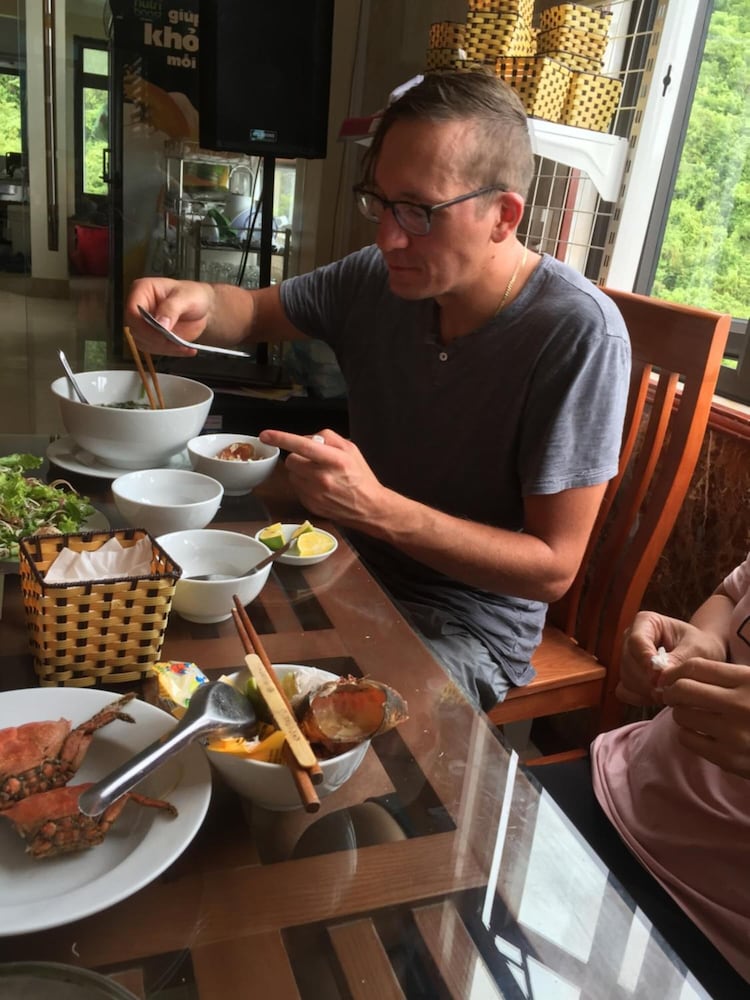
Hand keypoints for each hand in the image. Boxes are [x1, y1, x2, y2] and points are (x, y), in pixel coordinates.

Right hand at [124, 277, 211, 355]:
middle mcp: (139, 308)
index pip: (133, 311)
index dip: (145, 325)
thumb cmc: (193, 296)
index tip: (164, 332)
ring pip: (144, 342)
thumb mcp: (186, 298)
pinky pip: (154, 349)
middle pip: (136, 329)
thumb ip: (172, 309)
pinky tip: (185, 349)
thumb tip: (160, 324)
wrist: (201, 309)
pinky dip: (170, 351)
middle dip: (157, 339)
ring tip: (184, 346)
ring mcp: (143, 324)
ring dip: (164, 347)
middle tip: (177, 341)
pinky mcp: (150, 337)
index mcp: (142, 290)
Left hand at [258, 428, 391, 528]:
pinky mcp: (310, 505)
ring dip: (300, 471)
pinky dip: (304, 485)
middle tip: (312, 460)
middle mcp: (322, 477)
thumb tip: (307, 437)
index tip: (265, 434)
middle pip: (291, 460)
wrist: (369, 507)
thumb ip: (328, 437)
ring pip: (292, 475)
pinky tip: (319, 487)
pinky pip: (297, 488)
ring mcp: (314, 493)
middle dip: (298, 457)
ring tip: (318, 475)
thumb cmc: (360, 476)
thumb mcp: (351, 449)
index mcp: (334, 460)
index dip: (281, 438)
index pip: (303, 445)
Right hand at [616, 611, 725, 706]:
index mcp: (646, 622)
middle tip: (669, 691)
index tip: (658, 677)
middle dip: (647, 680)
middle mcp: (631, 638)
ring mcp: (627, 658)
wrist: (702, 656)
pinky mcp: (627, 676)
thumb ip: (679, 660)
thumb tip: (659, 677)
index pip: (636, 640)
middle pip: (628, 661)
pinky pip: (624, 691)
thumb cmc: (701, 646)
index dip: (645, 660)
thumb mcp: (697, 649)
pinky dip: (639, 698)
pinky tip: (657, 698)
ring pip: (626, 677)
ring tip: (669, 694)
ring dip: (645, 690)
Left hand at [660, 657, 749, 777]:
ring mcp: (734, 734)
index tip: (670, 676)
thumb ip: (730, 676)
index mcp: (748, 681)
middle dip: (671, 690)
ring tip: (690, 713)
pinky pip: (688, 740)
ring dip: (680, 712)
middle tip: (672, 694)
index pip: (696, 667)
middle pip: (682, 689)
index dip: (675, 670)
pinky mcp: (729, 759)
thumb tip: (683, 671)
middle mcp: (739, 705)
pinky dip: (687, 734)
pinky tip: (699, 732)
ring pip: (682, 715)